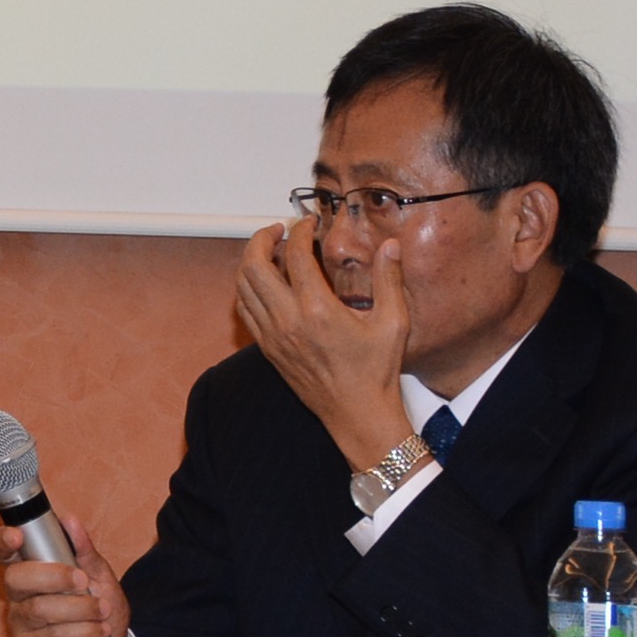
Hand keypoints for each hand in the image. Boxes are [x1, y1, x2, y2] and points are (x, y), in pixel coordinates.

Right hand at [0, 520, 133, 636]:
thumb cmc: (98, 611)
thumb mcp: (99, 578)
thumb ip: (85, 552)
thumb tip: (69, 521)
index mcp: (29, 570)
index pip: (3, 551)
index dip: (3, 541)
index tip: (17, 535)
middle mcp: (18, 594)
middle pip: (16, 578)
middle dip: (51, 576)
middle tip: (82, 581)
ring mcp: (21, 621)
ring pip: (40, 608)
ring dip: (78, 608)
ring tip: (103, 610)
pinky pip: (53, 635)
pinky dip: (83, 630)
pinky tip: (100, 630)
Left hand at [231, 215, 415, 473]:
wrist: (357, 413)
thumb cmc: (376, 371)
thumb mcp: (394, 323)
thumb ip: (390, 280)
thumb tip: (390, 246)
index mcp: (318, 310)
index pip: (294, 255)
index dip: (299, 230)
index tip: (307, 223)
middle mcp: (288, 321)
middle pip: (253, 265)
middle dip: (261, 238)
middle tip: (277, 229)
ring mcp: (272, 336)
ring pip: (242, 286)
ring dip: (250, 262)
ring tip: (269, 251)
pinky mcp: (267, 348)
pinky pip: (244, 310)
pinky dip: (247, 288)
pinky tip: (264, 282)